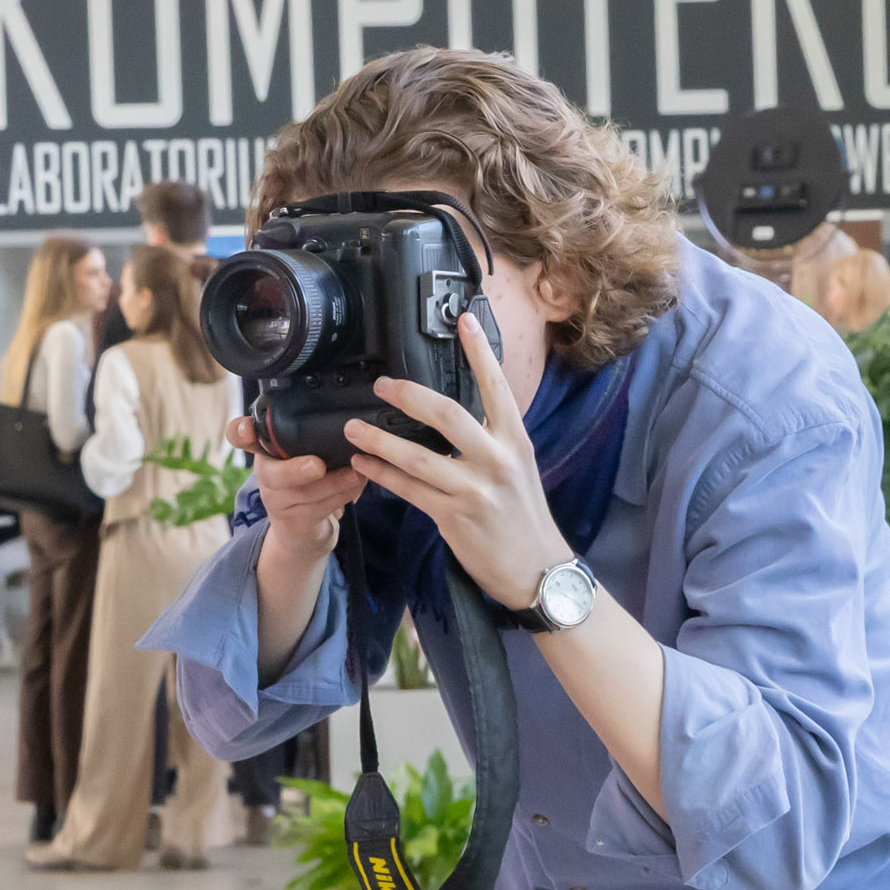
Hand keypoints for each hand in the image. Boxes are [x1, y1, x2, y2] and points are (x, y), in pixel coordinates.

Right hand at [226, 415, 364, 567]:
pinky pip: (318, 508)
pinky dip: (342, 496)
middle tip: (318, 466)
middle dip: (295, 470)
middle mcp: (265, 475)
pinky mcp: (292, 523)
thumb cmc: (306, 481)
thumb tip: (350, 421)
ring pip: (304, 493)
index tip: (247, 429)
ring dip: (335, 483)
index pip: (240, 437)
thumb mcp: (303, 454)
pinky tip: (358, 485)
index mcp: (264, 450)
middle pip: (271, 473)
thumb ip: (313, 438)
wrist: (302, 532)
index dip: (240, 432)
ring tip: (357, 473)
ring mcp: (276, 502)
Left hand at [344, 313, 572, 608]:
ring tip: (352, 427)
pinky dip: (382, 475)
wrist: (537, 569)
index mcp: (516, 440)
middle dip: (408, 396)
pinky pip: (409, 490)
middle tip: (381, 384)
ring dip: (379, 440)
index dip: (480, 353)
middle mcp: (497, 459)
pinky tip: (363, 464)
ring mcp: (474, 489)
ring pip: (417, 457)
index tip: (464, 320)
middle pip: (447, 415)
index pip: (497, 388)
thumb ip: (491, 438)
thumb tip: (452, 413)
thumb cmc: (523, 515)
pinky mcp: (453, 516)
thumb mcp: (518, 466)